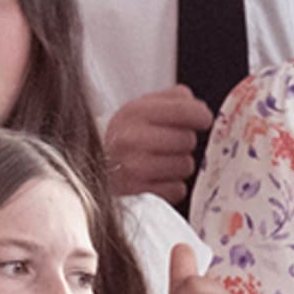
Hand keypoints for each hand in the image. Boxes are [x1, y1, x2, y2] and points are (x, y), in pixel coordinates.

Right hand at [106, 87, 219, 201]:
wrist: (90, 169)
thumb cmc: (125, 136)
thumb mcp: (140, 109)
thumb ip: (172, 99)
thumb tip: (196, 104)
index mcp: (134, 113)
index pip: (184, 110)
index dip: (201, 115)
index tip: (203, 120)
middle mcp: (130, 139)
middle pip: (188, 140)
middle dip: (184, 143)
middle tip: (167, 144)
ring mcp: (132, 169)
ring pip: (185, 166)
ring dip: (178, 165)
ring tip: (159, 162)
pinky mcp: (138, 195)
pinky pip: (178, 189)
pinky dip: (171, 186)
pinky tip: (154, 179)